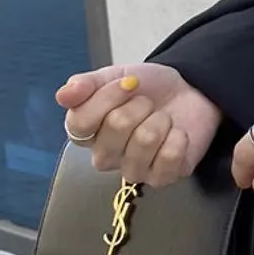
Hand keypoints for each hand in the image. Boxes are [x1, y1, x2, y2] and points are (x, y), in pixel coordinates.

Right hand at [56, 62, 221, 186]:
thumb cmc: (149, 89)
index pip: (79, 122)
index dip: (106, 97)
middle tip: (148, 104)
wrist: (189, 92)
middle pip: (115, 126)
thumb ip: (86, 84)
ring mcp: (133, 170)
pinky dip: (179, 137)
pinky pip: (170, 157)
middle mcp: (105, 156)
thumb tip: (64, 95)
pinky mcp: (162, 178)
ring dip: (161, 119)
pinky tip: (177, 134)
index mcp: (86, 133)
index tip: (129, 82)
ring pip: (145, 139)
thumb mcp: (115, 76)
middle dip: (140, 105)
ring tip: (163, 118)